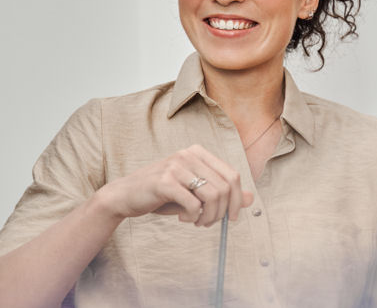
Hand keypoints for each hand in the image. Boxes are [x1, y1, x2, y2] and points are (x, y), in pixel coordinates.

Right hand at [94, 144, 253, 226]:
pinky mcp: (165, 181)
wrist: (126, 196)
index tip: (232, 218)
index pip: (232, 175)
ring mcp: (176, 166)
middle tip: (209, 223)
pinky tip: (184, 218)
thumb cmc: (163, 194)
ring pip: (212, 196)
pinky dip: (193, 217)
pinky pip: (194, 204)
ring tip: (197, 222)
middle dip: (221, 212)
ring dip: (208, 216)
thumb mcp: (194, 193)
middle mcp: (189, 154)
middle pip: (224, 187)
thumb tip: (250, 198)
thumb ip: (222, 193)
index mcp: (198, 153)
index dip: (236, 199)